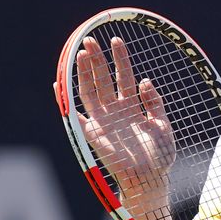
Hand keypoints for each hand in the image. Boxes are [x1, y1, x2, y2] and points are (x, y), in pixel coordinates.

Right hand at [73, 36, 175, 216]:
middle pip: (103, 80)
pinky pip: (75, 115)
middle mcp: (115, 111)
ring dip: (84, 72)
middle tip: (90, 39)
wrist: (150, 180)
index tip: (116, 40)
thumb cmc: (159, 155)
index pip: (124, 77)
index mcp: (132, 107)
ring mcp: (102, 121)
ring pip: (90, 91)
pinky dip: (65, 101)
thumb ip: (154, 103)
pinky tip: (58, 84)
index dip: (120, 59)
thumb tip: (145, 80)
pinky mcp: (92, 134)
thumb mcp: (162, 124)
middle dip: (97, 59)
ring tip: (81, 51)